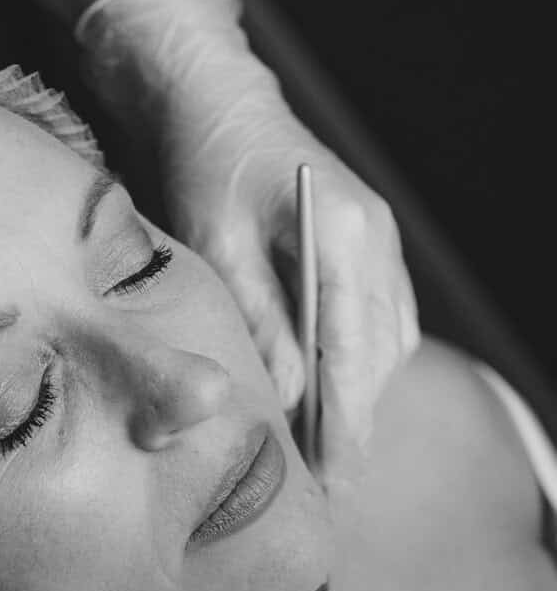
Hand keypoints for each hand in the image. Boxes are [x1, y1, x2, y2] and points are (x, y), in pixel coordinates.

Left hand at [78, 0, 419, 484]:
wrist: (215, 101)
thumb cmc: (206, 165)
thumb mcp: (215, 246)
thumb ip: (255, 322)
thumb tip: (283, 397)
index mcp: (348, 235)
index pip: (354, 355)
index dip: (344, 428)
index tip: (334, 484)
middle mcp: (380, 243)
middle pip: (378, 360)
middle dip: (353, 427)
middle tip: (323, 489)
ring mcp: (382, 246)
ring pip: (383, 349)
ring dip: (355, 402)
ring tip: (322, 458)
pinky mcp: (369, 252)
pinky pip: (377, 328)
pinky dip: (354, 370)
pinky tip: (324, 399)